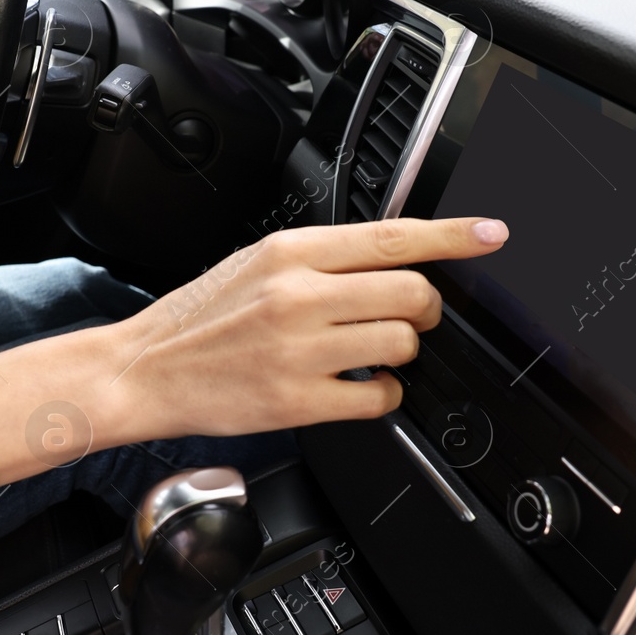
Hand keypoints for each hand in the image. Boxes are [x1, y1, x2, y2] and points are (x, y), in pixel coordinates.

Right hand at [0, 218, 509, 483]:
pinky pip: (380, 398)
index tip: (492, 234)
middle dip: (424, 308)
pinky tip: (357, 387)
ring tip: (366, 353)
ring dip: (400, 353)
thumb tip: (392, 255)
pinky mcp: (298, 401)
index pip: (392, 236)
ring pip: (402, 344)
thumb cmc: (199, 318)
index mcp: (290, 252)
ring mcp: (300, 350)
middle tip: (408, 316)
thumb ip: (321, 257)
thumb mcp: (257, 262)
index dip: (453, 236)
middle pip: (413, 292)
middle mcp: (299, 295)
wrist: (143, 370)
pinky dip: (382, 396)